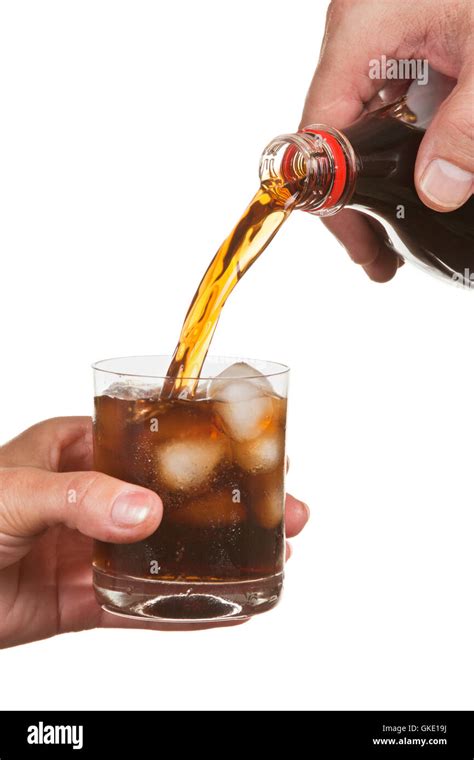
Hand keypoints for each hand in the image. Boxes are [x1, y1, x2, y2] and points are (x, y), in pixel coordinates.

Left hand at [0, 417, 308, 647]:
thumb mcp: (14, 489)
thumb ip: (78, 497)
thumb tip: (144, 513)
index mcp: (80, 449)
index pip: (158, 439)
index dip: (209, 443)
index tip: (254, 446)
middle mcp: (96, 496)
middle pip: (178, 496)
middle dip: (233, 502)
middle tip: (285, 506)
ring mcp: (96, 548)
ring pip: (170, 551)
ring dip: (221, 554)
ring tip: (275, 554)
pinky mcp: (88, 598)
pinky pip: (145, 604)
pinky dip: (186, 609)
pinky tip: (228, 608)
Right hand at [301, 0, 473, 281]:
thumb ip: (468, 126)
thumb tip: (437, 191)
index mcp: (360, 30)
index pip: (322, 133)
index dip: (337, 198)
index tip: (360, 243)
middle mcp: (354, 33)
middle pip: (335, 139)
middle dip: (356, 202)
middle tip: (378, 255)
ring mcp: (373, 36)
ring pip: (357, 127)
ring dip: (375, 181)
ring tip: (392, 231)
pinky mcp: (397, 40)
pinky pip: (382, 106)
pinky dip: (393, 149)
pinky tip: (410, 179)